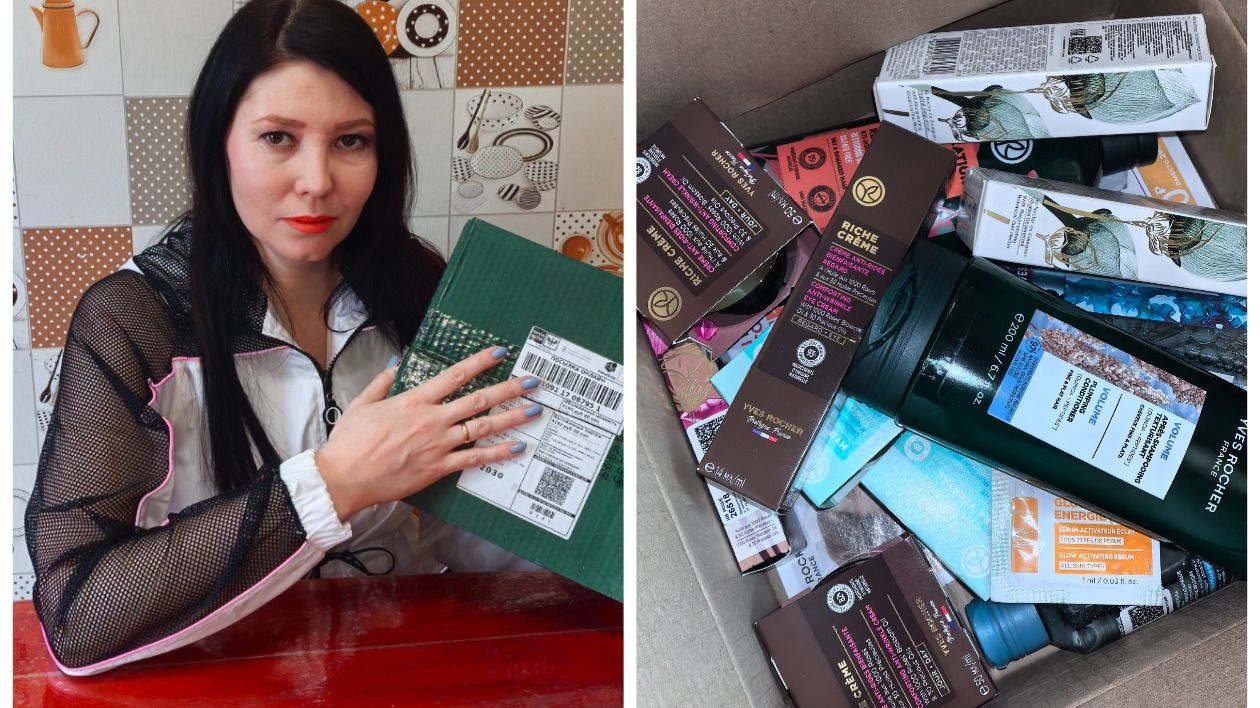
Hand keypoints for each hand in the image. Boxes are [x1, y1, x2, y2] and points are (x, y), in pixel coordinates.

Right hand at [315, 346, 541, 520]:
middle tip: (532, 381)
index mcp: (413, 401)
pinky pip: (474, 459)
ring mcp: (437, 444)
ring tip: (534, 410)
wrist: (343, 478)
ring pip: (482, 426)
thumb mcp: (362, 404)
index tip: (500, 353)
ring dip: (511, 417)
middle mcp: (430, 419)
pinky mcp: (438, 468)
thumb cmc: (350, 444)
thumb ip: (382, 382)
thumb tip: (395, 363)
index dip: (480, 362)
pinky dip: (497, 453)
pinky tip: (517, 447)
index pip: (454, 375)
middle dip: (508, 388)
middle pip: (478, 399)